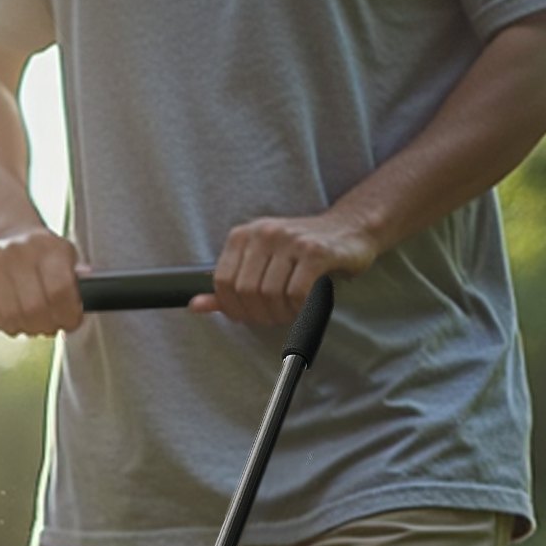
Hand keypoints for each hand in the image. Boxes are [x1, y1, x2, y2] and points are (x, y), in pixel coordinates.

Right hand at [0, 227, 84, 335]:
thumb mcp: (68, 257)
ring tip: (34, 322)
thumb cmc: (44, 254)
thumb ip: (80, 278)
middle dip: (48, 325)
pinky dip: (9, 325)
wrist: (9, 233)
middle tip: (52, 325)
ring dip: (28, 328)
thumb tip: (91, 292)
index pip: (60, 291)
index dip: (69, 314)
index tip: (71, 321)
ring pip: (13, 316)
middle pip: (35, 308)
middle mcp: (18, 252)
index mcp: (47, 246)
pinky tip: (17, 318)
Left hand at [189, 210, 378, 326]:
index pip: (222, 283)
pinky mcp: (316, 252)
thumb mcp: (260, 264)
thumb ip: (228, 287)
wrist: (350, 229)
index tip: (248, 315)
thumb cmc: (300, 253)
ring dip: (281, 314)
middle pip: (245, 293)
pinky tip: (306, 305)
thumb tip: (196, 306)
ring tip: (291, 310)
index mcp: (244, 235)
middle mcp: (264, 233)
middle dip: (258, 315)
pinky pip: (297, 294)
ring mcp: (290, 240)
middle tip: (274, 316)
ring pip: (270, 295)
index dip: (232, 308)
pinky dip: (299, 309)